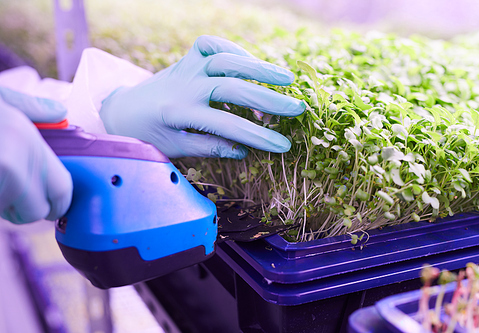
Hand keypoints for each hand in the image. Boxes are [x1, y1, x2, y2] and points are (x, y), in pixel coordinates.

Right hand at [0, 87, 72, 222]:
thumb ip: (30, 108)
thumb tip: (60, 112)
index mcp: (28, 140)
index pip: (62, 189)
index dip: (58, 202)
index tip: (51, 205)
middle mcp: (15, 163)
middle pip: (36, 211)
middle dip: (25, 208)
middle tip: (9, 191)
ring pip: (7, 214)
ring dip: (0, 204)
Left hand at [100, 35, 304, 158]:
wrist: (122, 111)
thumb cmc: (149, 135)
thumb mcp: (176, 148)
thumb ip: (209, 147)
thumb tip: (243, 151)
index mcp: (179, 113)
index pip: (227, 125)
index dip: (257, 136)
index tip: (283, 146)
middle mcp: (184, 86)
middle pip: (231, 87)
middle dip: (267, 98)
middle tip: (297, 108)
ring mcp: (185, 68)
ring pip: (225, 60)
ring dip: (258, 67)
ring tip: (286, 79)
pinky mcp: (186, 59)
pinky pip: (211, 45)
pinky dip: (232, 49)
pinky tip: (250, 63)